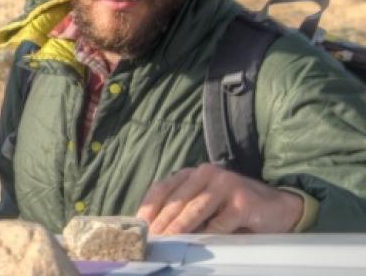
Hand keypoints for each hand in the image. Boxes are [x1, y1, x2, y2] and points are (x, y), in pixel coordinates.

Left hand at [135, 163, 303, 233]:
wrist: (280, 208)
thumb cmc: (235, 208)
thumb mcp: (204, 206)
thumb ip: (182, 211)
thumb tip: (155, 231)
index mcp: (192, 174)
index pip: (162, 189)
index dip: (148, 208)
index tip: (138, 227)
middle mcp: (207, 174)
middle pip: (175, 201)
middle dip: (160, 223)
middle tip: (150, 240)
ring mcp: (226, 184)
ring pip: (194, 209)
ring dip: (178, 228)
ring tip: (166, 242)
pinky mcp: (242, 201)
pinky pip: (219, 222)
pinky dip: (208, 235)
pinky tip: (199, 244)